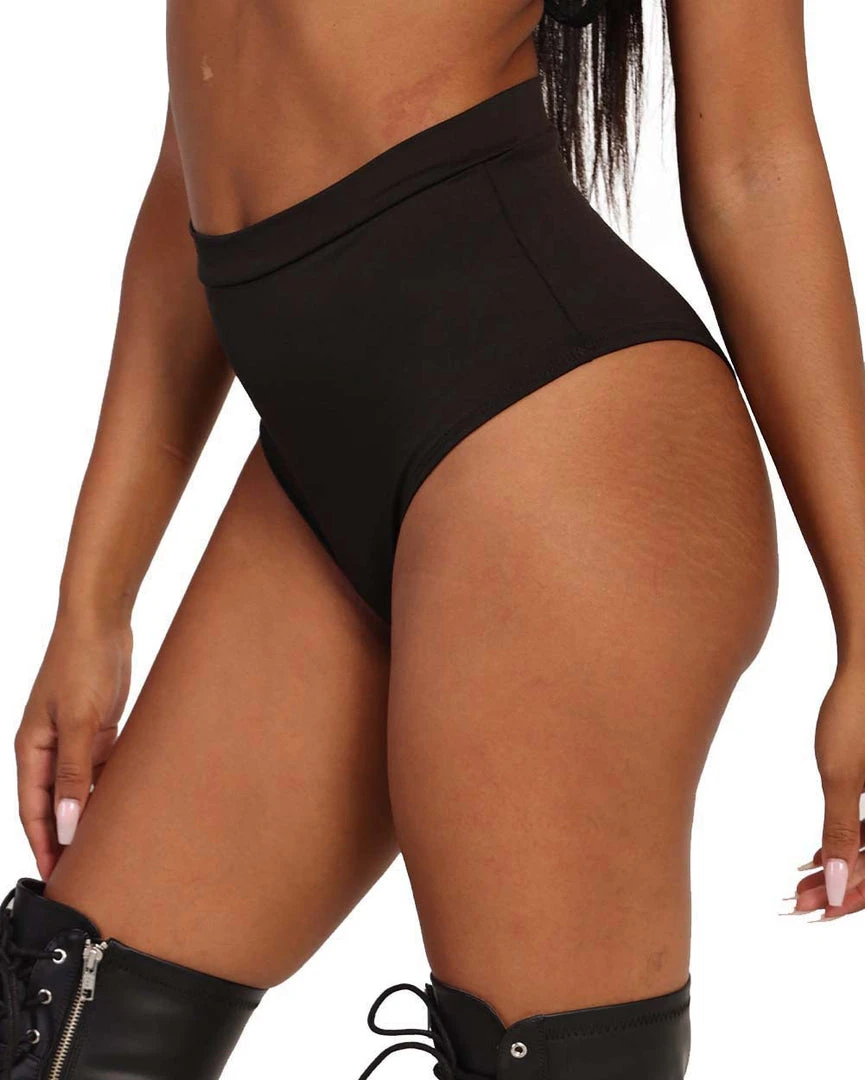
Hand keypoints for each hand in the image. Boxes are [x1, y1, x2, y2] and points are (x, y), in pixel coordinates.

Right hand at [14, 611, 131, 880]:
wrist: (102, 623)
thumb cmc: (82, 664)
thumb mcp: (80, 721)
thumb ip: (74, 773)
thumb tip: (66, 823)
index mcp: (31, 748)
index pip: (33, 809)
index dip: (42, 843)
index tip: (56, 876)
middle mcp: (49, 748)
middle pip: (54, 804)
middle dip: (64, 838)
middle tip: (84, 873)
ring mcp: (74, 739)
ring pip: (79, 789)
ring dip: (88, 815)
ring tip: (106, 849)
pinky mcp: (99, 729)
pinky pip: (100, 769)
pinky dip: (107, 788)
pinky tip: (124, 809)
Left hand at [790, 662, 864, 918]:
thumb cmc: (856, 712)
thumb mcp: (841, 774)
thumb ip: (840, 833)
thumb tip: (835, 889)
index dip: (850, 900)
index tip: (813, 915)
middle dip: (838, 887)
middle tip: (794, 902)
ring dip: (838, 866)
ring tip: (796, 882)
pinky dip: (847, 841)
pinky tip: (812, 855)